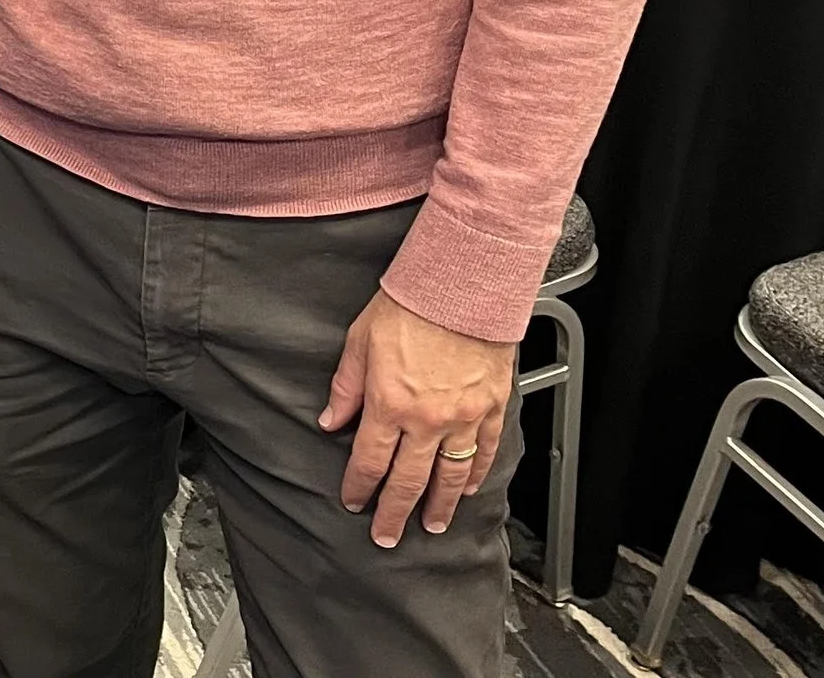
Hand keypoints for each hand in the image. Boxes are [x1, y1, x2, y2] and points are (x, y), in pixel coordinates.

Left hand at [319, 288, 514, 546]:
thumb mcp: (360, 341)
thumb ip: (346, 387)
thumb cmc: (409, 305)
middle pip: (408, 480)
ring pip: (450, 477)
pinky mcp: (492, 409)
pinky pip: (484, 453)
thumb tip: (332, 421)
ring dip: (439, 505)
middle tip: (388, 536)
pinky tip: (468, 488)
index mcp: (389, 403)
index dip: (360, 487)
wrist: (462, 286)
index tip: (354, 502)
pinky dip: (476, 475)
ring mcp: (463, 418)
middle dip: (395, 512)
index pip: (369, 461)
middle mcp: (426, 420)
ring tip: (432, 524)